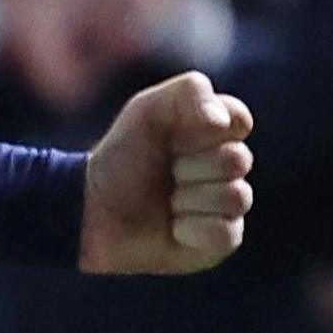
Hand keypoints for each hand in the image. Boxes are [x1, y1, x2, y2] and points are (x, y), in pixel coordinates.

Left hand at [80, 71, 253, 274]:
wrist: (93, 212)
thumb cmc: (121, 159)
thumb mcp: (146, 112)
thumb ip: (189, 93)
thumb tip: (222, 121)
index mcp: (214, 132)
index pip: (239, 119)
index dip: (207, 127)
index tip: (174, 135)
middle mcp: (226, 167)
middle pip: (238, 159)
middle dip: (191, 166)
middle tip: (165, 172)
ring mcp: (227, 204)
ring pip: (236, 197)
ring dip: (188, 199)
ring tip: (166, 202)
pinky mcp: (222, 239)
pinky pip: (225, 232)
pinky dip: (190, 229)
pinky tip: (172, 227)